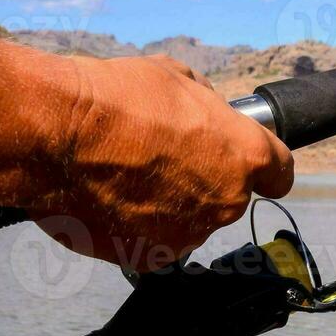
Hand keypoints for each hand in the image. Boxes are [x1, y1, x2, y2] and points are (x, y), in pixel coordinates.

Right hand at [33, 55, 293, 270]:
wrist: (56, 135)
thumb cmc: (117, 99)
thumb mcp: (177, 78)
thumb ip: (206, 106)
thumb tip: (207, 112)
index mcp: (245, 157)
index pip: (279, 173)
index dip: (265, 167)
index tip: (253, 166)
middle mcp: (226, 203)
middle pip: (229, 196)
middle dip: (205, 180)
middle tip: (162, 157)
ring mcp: (186, 235)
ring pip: (188, 221)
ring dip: (168, 205)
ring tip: (126, 176)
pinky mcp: (145, 257)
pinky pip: (149, 241)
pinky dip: (133, 226)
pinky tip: (108, 198)